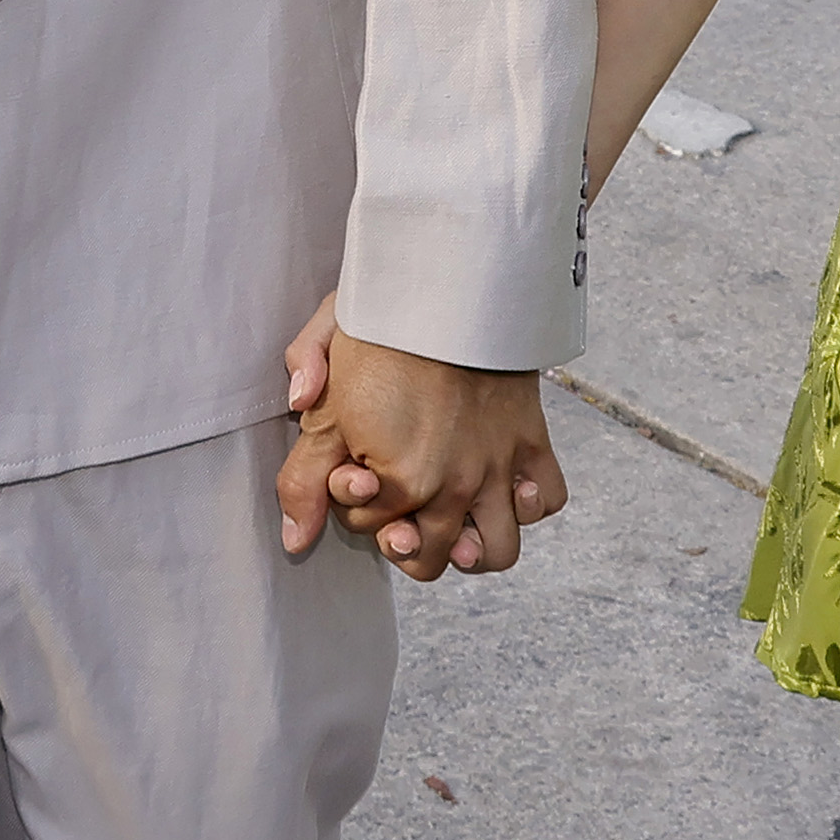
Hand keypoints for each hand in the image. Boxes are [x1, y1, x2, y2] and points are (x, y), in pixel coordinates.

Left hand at [271, 304, 566, 578]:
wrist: (447, 280)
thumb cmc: (381, 332)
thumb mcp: (323, 401)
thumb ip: (303, 478)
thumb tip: (294, 538)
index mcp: (401, 482)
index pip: (366, 529)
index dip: (347, 497)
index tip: (349, 463)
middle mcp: (454, 488)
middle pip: (425, 559)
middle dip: (402, 538)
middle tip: (392, 499)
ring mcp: (497, 469)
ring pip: (496, 552)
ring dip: (470, 548)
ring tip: (450, 523)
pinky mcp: (531, 442)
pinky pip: (546, 500)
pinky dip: (529, 505)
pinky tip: (502, 490)